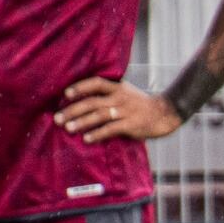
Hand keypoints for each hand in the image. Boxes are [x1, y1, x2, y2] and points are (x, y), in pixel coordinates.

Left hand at [54, 78, 182, 143]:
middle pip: (92, 102)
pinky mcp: (131, 125)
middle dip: (73, 110)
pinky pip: (111, 129)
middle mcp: (120, 98)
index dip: (80, 87)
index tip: (66, 95)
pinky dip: (97, 134)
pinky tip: (87, 139)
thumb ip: (110, 95)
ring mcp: (126, 111)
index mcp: (118, 88)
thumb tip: (86, 101)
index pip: (96, 83)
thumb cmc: (142, 105)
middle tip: (58, 118)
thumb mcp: (127, 93)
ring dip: (81, 122)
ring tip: (68, 128)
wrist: (166, 113)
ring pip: (99, 115)